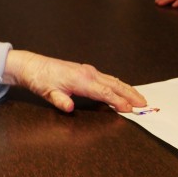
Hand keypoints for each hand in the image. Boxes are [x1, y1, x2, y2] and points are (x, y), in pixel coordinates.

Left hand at [2, 50, 146, 112]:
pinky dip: (117, 84)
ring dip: (126, 89)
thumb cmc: (40, 79)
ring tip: (139, 98)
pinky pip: (106, 78)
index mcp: (81, 80)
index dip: (119, 102)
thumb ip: (60, 100)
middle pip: (114, 85)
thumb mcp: (47, 92)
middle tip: (145, 104)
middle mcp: (88, 73)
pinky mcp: (85, 71)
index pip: (105, 93)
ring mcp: (88, 71)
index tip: (131, 110)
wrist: (32, 66)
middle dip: (130, 94)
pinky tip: (121, 88)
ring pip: (112, 80)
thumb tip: (69, 107)